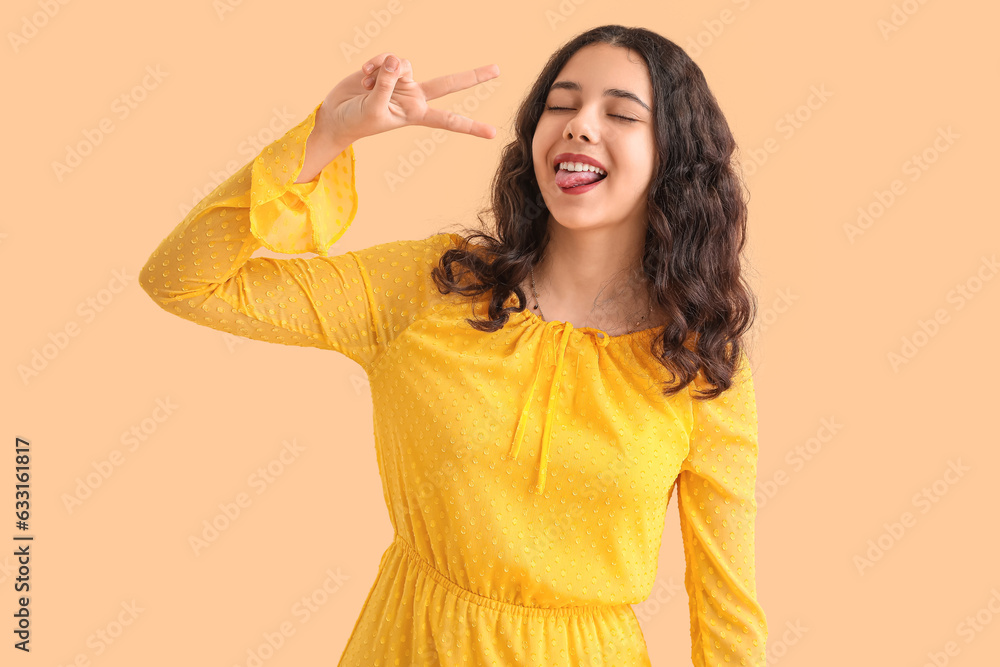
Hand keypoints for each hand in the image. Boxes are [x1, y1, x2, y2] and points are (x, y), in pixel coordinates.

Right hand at [316, 53, 499, 145]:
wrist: (337, 115)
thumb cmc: (357, 122)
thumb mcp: (373, 109)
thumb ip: (387, 84)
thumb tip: (397, 60)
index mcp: (416, 114)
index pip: (448, 120)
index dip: (470, 126)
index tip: (492, 133)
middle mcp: (414, 97)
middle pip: (449, 84)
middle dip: (473, 77)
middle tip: (498, 70)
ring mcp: (402, 81)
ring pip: (405, 64)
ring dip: (385, 71)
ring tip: (368, 84)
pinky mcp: (388, 69)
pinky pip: (388, 58)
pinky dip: (376, 64)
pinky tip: (365, 75)